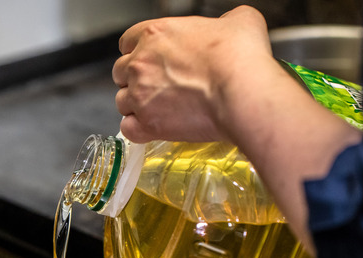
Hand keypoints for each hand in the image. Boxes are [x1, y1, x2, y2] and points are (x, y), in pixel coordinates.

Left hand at [112, 6, 273, 142]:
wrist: (242, 91)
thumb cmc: (239, 58)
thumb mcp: (240, 21)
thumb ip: (226, 20)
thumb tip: (231, 25)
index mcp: (155, 34)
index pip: (127, 42)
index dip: (137, 52)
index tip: (148, 62)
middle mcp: (141, 63)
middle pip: (120, 73)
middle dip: (134, 80)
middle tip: (155, 87)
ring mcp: (141, 94)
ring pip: (122, 102)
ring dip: (136, 106)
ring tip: (158, 110)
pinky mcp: (148, 124)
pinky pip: (129, 129)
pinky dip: (138, 130)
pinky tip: (151, 128)